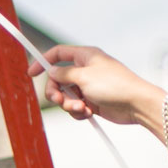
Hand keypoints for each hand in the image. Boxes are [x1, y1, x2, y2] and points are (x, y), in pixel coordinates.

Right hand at [32, 44, 158, 130]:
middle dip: (56, 92)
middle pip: (57, 79)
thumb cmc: (114, 85)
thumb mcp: (84, 76)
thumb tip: (52, 72)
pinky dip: (78, 111)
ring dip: (69, 104)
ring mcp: (88, 86)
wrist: (136, 104)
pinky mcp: (92, 101)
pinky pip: (75, 106)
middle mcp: (85, 70)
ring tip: (81, 109)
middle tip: (59, 101)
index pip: (58, 53)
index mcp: (85, 56)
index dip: (43, 61)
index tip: (32, 74)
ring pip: (66, 95)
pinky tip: (88, 113)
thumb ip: (64, 74)